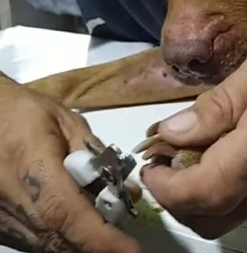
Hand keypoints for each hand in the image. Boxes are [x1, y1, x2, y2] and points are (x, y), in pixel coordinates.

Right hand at [0, 79, 141, 252]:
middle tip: (125, 240)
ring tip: (105, 227)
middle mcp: (9, 198)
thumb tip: (126, 191)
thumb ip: (96, 155)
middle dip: (97, 244)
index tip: (131, 250)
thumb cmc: (27, 112)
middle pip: (57, 237)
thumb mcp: (68, 122)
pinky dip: (61, 238)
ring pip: (45, 245)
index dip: (98, 236)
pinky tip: (78, 223)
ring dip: (80, 243)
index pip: (65, 211)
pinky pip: (33, 241)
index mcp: (31, 162)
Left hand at [140, 0, 246, 238]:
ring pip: (232, 218)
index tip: (150, 167)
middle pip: (216, 217)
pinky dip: (223, 194)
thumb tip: (173, 131)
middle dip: (175, 200)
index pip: (213, 186)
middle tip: (160, 165)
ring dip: (197, 199)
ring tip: (184, 159)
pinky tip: (218, 160)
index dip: (170, 188)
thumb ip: (218, 103)